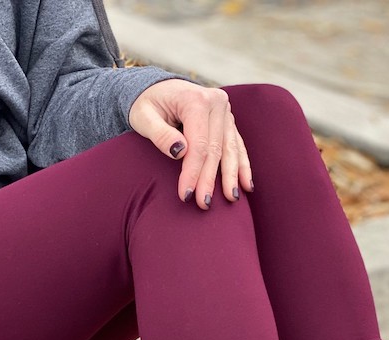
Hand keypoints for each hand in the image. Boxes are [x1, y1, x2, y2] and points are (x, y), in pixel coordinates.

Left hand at [129, 79, 253, 209]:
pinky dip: (242, 166)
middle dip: (210, 179)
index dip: (193, 172)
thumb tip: (180, 152)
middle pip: (215, 148)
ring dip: (231, 176)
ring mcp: (225, 111)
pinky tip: (246, 185)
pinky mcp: (228, 120)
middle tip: (204, 204)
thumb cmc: (146, 103)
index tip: (186, 195)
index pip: (198, 143)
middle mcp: (216, 102)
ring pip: (230, 149)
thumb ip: (159, 134)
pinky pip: (237, 145)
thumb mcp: (142, 116)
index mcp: (196, 99)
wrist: (157, 87)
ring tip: (231, 199)